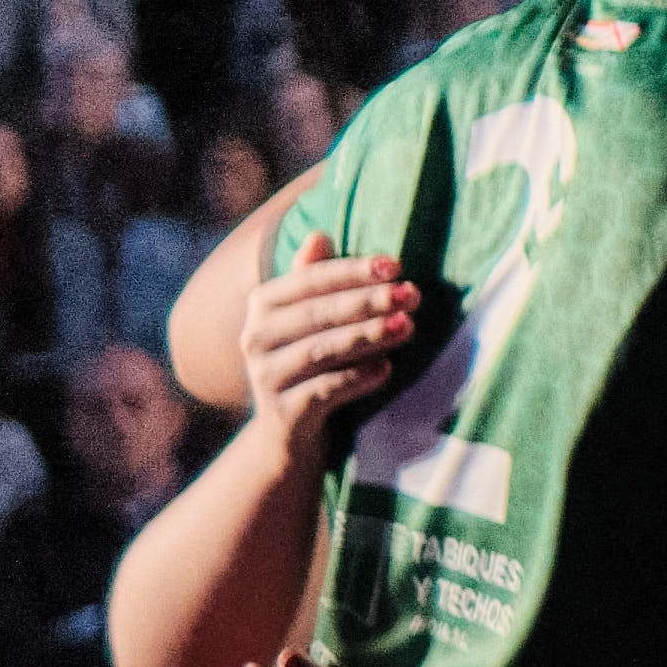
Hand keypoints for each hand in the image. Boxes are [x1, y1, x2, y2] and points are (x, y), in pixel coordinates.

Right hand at [235, 246, 427, 464]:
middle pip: (317, 313)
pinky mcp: (283, 414)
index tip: (396, 266)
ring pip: (320, 351)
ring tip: (408, 326)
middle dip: (368, 301)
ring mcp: (265, 377)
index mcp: (263, 305)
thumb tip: (319, 233)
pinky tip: (387, 368)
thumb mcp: (309, 319)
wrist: (289, 433)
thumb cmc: (310, 362)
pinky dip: (357, 378)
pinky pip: (324, 391)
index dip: (353, 271)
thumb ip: (312, 278)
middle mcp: (255, 338)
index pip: (310, 279)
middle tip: (412, 294)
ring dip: (368, 336)